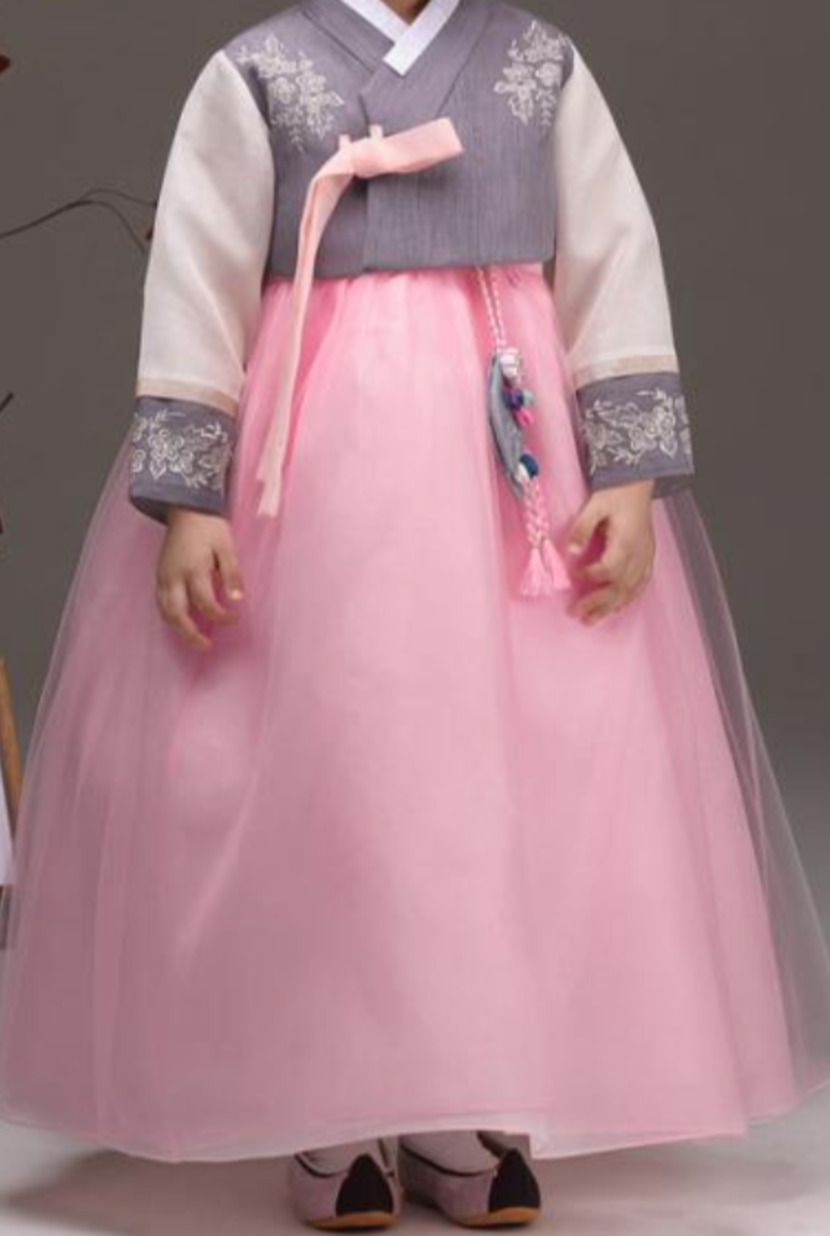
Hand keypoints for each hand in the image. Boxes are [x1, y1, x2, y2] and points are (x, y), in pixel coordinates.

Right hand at [155, 507, 244, 650]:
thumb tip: (237, 599)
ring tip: (194, 639)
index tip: (235, 619)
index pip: (206, 604)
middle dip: (191, 634)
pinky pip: (160, 601)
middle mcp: (174, 576)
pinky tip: (181, 621)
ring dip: (178, 629)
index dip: (221, 617)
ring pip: (165, 611)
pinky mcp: (159, 574)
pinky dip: (170, 616)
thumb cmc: (208, 525)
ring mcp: (164, 576)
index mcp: (193, 569)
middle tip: (206, 647)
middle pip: (178, 615)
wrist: (185, 507)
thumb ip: (232, 574)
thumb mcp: (227, 547)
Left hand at [567, 480, 655, 624]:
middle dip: (599, 603)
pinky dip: (628, 598)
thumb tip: (570, 550)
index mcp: (627, 541)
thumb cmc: (617, 491)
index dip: (590, 575)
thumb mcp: (594, 505)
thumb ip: (582, 529)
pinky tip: (617, 607)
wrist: (638, 482)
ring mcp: (645, 556)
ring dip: (611, 607)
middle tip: (579, 614)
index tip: (572, 576)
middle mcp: (639, 552)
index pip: (609, 568)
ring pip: (631, 589)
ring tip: (593, 620)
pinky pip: (641, 584)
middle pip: (620, 586)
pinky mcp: (647, 556)